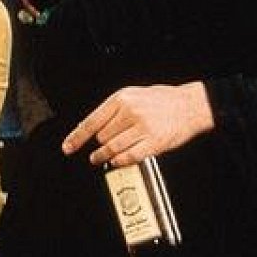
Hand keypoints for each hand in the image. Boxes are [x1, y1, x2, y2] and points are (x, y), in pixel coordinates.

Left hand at [61, 82, 214, 166]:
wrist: (189, 106)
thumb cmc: (162, 100)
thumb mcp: (133, 95)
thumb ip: (113, 110)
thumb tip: (90, 126)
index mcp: (122, 99)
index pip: (92, 121)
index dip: (77, 137)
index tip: (68, 147)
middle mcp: (130, 112)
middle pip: (102, 136)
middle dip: (98, 144)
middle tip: (96, 149)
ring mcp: (142, 128)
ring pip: (112, 148)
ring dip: (103, 156)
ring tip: (100, 158)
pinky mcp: (153, 143)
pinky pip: (129, 157)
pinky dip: (119, 161)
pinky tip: (117, 161)